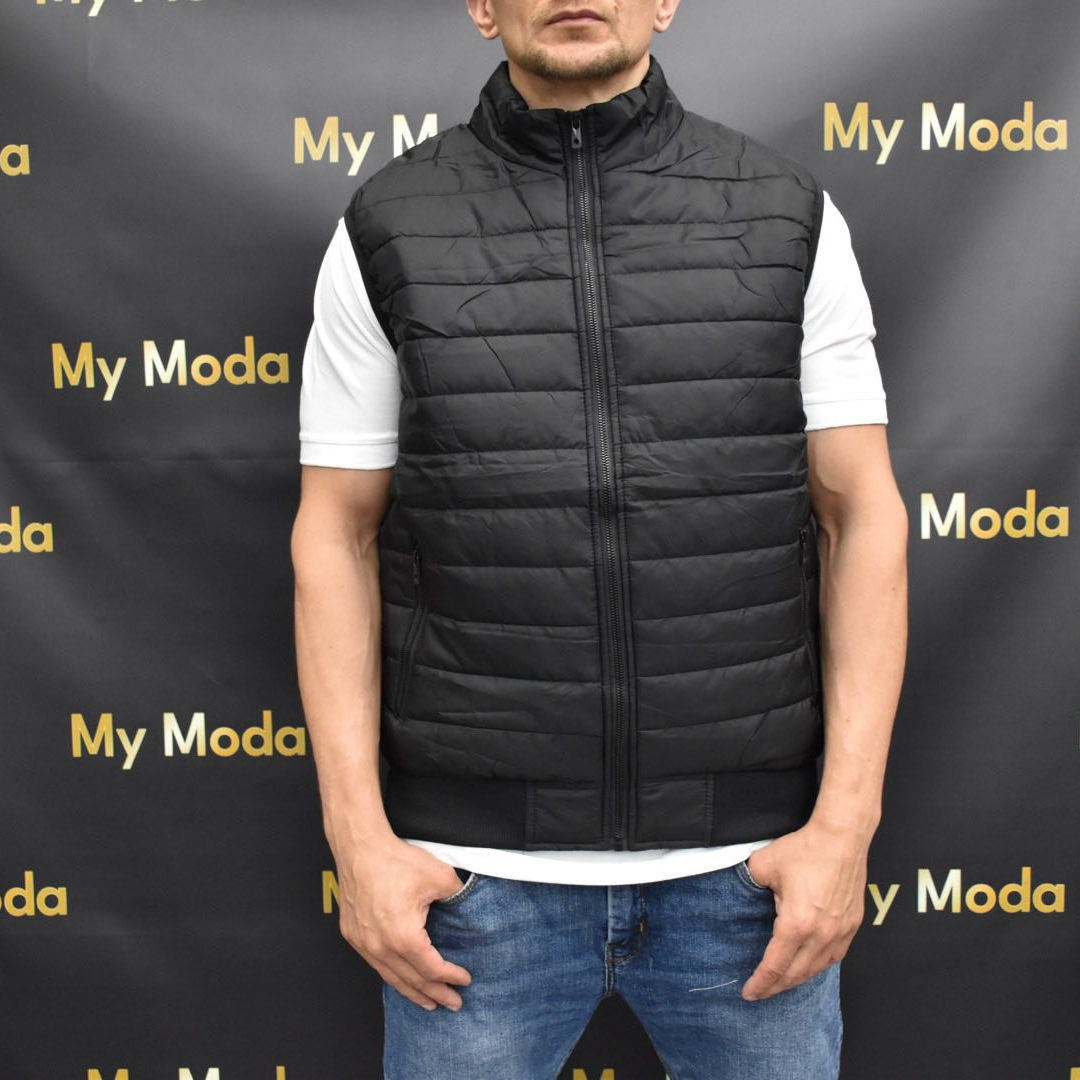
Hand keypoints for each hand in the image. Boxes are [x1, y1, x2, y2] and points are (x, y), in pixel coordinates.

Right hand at [333, 835, 472, 1010]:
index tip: (465, 980)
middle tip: (453, 1003)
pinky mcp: (353, 936)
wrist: (360, 848)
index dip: (451, 977)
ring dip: (413, 992)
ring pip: (391, 978)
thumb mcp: (439, 877)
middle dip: (435, 994)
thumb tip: (470, 908)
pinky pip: (376, 965)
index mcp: (403, 936)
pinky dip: (393, 976)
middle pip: (412, 980)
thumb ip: (459, 897)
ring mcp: (364, 943)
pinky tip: (402, 980)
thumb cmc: (396, 860)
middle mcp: (380, 946)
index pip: (432, 968)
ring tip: (430, 1002)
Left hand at [740, 819, 868, 1000]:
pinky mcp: (852, 925)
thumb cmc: (805, 849)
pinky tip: (808, 965)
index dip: (760, 982)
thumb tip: (740, 891)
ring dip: (797, 979)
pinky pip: (834, 956)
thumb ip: (748, 883)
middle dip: (776, 987)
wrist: (842, 837)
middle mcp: (821, 934)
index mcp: (797, 923)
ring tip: (781, 982)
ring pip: (817, 968)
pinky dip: (817, 966)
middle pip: (796, 974)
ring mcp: (840, 931)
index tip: (748, 993)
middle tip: (760, 992)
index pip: (775, 965)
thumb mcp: (764, 865)